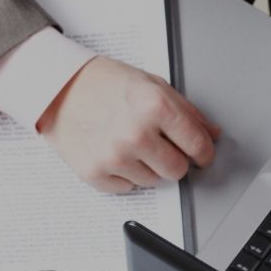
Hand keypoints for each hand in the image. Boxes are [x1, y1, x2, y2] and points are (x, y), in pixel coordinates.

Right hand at [38, 56, 220, 192]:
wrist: (58, 87)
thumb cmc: (106, 83)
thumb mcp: (153, 85)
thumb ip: (187, 111)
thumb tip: (212, 134)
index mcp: (156, 106)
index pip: (198, 145)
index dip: (204, 152)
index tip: (202, 155)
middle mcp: (136, 134)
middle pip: (178, 170)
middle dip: (176, 160)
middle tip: (163, 147)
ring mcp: (114, 156)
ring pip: (154, 182)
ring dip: (149, 167)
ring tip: (132, 143)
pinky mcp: (94, 173)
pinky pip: (127, 188)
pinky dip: (125, 174)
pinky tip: (116, 152)